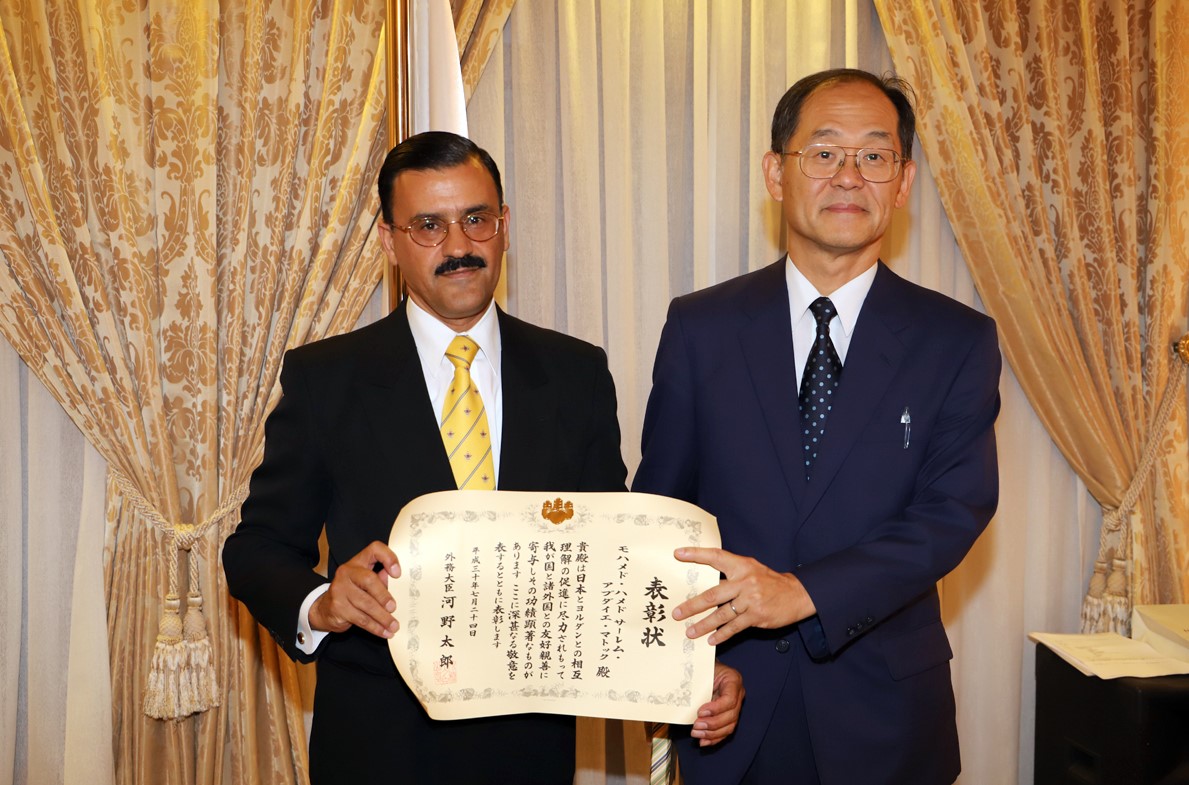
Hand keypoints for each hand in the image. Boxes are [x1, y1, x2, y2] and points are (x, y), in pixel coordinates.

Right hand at [309, 541, 400, 637]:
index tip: (398, 574)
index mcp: (358, 562)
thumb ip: (380, 580)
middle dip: (384, 596)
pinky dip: (375, 627)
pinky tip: (384, 632)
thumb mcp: (365, 583)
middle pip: (369, 580)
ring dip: (383, 618)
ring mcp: (340, 589)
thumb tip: (397, 583)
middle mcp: (347, 572)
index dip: (388, 558)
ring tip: (394, 626)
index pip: (374, 549)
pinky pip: (360, 619)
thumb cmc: (351, 593)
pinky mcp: (337, 607)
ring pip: (366, 604)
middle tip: (394, 608)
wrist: (324, 609)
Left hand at [671, 547, 815, 645]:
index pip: (716, 557)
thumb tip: (705, 579)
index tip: (678, 554)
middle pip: (713, 594)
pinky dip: (722, 634)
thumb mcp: (751, 568)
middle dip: (692, 605)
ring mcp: (751, 599)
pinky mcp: (757, 616)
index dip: (697, 554)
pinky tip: (712, 640)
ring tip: (690, 631)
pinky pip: (734, 627)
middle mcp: (745, 581)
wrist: (796, 594)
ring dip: (704, 625)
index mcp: (742, 565)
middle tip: (677, 613)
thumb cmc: (769, 581)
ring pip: (721, 614)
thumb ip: (731, 571)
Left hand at [690, 661, 743, 745]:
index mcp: (733, 680)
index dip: (715, 709)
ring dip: (712, 734)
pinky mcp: (729, 715)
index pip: (729, 700)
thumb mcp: (702, 669)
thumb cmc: (705, 667)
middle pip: (731, 716)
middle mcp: (738, 694)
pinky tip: (704, 741)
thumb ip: (698, 680)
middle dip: (712, 724)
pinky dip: (714, 738)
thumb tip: (685, 693)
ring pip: (729, 726)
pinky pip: (725, 731)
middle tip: (696, 726)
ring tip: (696, 734)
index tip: (700, 712)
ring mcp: (735, 706)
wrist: (707, 668)